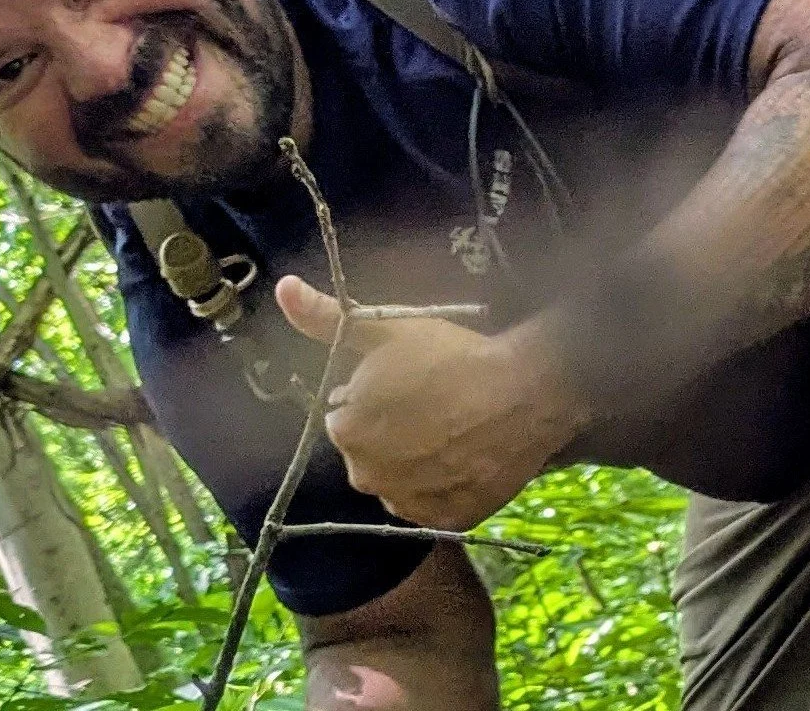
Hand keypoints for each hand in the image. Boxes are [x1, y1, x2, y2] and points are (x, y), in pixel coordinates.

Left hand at [276, 275, 590, 530]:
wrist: (526, 390)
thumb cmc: (451, 356)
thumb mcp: (386, 330)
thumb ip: (327, 317)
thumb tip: (283, 289)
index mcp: (345, 430)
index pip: (346, 417)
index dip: (376, 399)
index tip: (409, 384)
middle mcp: (367, 476)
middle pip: (370, 453)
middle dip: (391, 433)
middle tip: (433, 405)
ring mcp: (408, 503)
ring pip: (401, 480)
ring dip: (415, 463)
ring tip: (453, 430)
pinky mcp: (447, 520)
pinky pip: (433, 504)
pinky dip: (444, 487)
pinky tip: (465, 457)